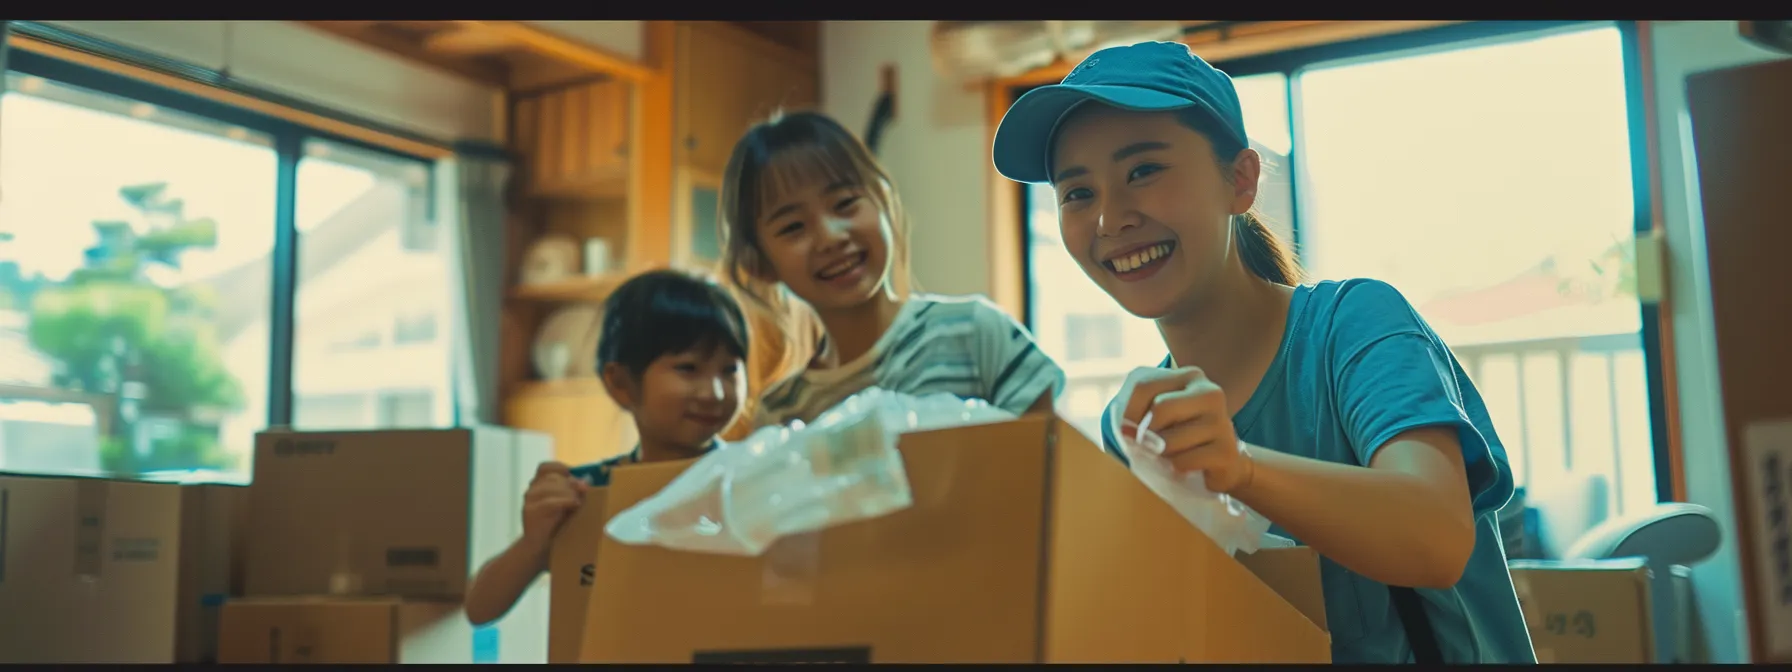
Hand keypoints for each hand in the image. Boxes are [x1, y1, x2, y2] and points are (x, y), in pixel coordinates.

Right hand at [520, 461, 587, 547]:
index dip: (559, 468)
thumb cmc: (556, 524)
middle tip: (582, 491)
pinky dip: (565, 501)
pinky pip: (550, 502)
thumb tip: (585, 482)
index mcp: (538, 485)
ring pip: (552, 487)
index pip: (545, 467)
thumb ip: (572, 491)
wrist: (539, 546)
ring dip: (569, 492)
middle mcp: (531, 490)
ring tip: (578, 501)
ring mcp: (529, 500)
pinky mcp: (530, 511)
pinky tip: (574, 505)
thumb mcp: (566, 504)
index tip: (572, 475)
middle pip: (553, 477)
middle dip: (570, 483)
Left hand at [1114, 366, 1254, 493]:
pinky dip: (1176, 468)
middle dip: (1147, 434)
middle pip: (1159, 409)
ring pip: (1168, 441)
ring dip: (1162, 455)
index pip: (1143, 386)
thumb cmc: (1181, 435)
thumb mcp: (1158, 415)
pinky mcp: (1226, 451)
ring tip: (1175, 454)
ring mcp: (1221, 421)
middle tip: (1153, 445)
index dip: (1127, 413)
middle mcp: (1210, 393)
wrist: (1221, 461)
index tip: (1128, 429)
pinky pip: (1182, 462)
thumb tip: (1126, 432)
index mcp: (1190, 376)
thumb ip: (1137, 415)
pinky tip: (1188, 465)